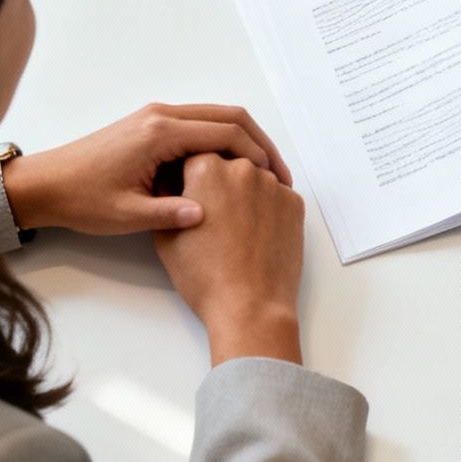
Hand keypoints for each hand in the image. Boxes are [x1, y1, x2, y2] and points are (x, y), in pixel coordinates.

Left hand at [2, 103, 286, 234]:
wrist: (45, 184)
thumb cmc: (82, 199)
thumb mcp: (126, 215)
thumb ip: (168, 215)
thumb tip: (206, 216)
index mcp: (159, 133)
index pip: (225, 133)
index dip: (257, 154)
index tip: (275, 178)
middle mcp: (161, 115)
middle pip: (228, 115)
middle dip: (260, 141)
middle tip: (279, 173)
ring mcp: (156, 116)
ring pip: (215, 116)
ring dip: (243, 139)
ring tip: (261, 172)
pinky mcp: (151, 124)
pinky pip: (199, 123)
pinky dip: (222, 140)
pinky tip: (229, 169)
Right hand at [154, 154, 306, 364]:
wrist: (249, 305)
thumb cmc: (205, 275)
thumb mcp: (165, 234)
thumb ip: (166, 197)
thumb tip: (171, 182)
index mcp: (207, 169)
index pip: (192, 156)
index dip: (186, 176)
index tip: (186, 193)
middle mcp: (243, 168)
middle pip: (226, 163)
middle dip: (217, 183)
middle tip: (211, 215)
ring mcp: (273, 184)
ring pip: (253, 178)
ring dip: (243, 194)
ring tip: (234, 229)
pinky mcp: (295, 203)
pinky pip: (276, 195)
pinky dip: (266, 208)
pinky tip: (255, 234)